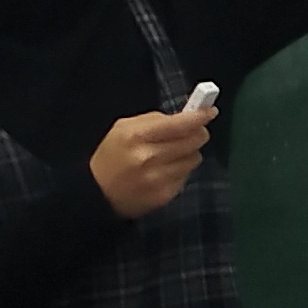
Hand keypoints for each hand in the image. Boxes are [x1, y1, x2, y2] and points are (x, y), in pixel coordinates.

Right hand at [87, 96, 215, 218]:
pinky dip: (180, 171)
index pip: (179, 124)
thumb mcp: (124, 129)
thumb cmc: (112, 156)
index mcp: (137, 136)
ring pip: (194, 159)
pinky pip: (186, 177)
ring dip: (188, 154)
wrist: (97, 195)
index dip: (199, 117)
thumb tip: (186, 117)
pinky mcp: (164, 196)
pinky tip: (165, 171)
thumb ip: (154, 120)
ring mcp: (158, 179)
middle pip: (193, 141)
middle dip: (197, 134)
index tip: (210, 112)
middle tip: (192, 133)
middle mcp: (150, 158)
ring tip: (172, 154)